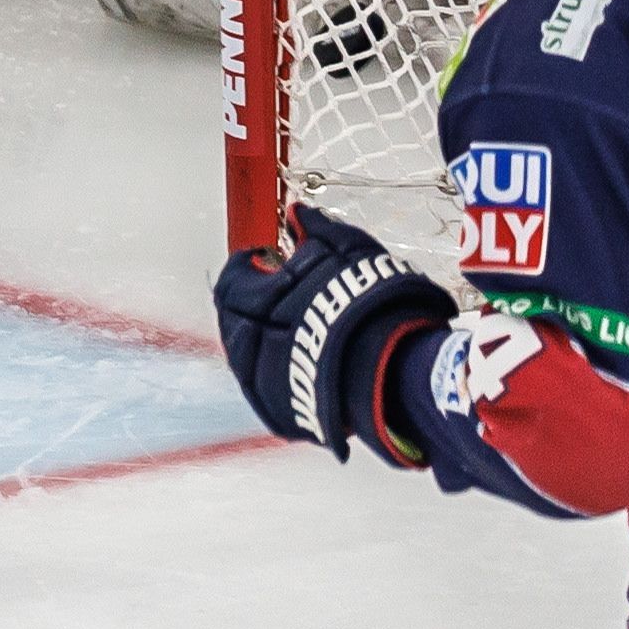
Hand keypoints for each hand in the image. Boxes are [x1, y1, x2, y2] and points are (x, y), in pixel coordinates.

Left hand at [213, 209, 454, 459]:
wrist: (396, 370)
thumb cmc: (372, 305)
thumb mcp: (348, 249)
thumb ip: (316, 229)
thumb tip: (298, 214)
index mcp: (249, 301)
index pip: (232, 277)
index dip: (251, 265)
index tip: (270, 260)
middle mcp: (244, 346)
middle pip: (235, 320)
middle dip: (255, 304)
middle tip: (285, 293)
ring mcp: (261, 385)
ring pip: (249, 358)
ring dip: (268, 340)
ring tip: (302, 328)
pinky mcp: (282, 415)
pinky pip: (272, 391)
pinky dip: (286, 375)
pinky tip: (309, 361)